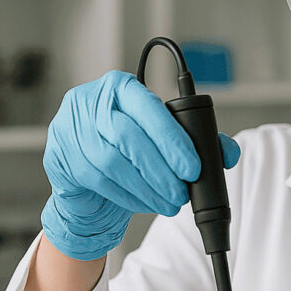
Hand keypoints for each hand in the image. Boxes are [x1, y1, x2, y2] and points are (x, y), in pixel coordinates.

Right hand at [41, 69, 240, 259]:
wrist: (88, 170)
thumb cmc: (131, 148)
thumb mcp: (161, 138)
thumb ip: (198, 140)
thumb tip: (230, 153)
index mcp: (120, 87)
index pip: (147, 107)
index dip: (172, 140)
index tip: (193, 168)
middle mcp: (90, 101)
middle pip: (127, 137)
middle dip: (160, 170)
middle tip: (182, 193)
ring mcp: (70, 129)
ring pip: (111, 162)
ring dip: (146, 188)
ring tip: (169, 203)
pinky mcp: (60, 157)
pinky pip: (98, 181)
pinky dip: (129, 196)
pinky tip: (147, 204)